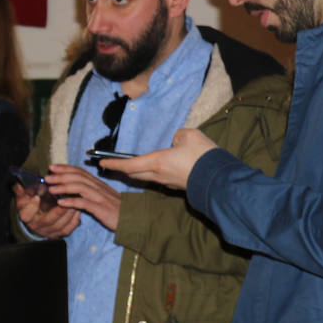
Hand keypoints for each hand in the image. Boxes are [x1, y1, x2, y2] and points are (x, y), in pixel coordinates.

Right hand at [14, 181, 79, 238]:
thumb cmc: (30, 205)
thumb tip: (17, 182)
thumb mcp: (23, 197)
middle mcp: (37, 226)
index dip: (32, 206)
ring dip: (70, 213)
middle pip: (48, 220)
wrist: (36, 219)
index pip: (26, 214)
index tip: (37, 197)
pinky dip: (75, 219)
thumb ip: (20, 190)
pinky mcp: (59, 234)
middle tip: (67, 198)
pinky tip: (78, 209)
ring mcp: (49, 232)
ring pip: (61, 225)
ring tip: (76, 201)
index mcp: (26, 217)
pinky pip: (69, 228)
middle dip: (58, 210)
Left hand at [45, 164, 122, 231]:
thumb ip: (89, 192)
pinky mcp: (101, 209)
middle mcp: (99, 188)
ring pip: (80, 187)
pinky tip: (61, 203)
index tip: (52, 167)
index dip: (66, 168)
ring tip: (51, 189)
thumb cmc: (116, 210)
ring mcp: (100, 198)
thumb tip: (72, 189)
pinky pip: (84, 203)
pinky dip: (71, 202)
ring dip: (63, 187)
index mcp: (98, 185)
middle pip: (78, 177)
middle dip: (61, 175)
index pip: (80, 172)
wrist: (133, 220)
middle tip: (47, 177)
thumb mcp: (102, 198)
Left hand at [102, 128, 216, 189]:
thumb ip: (177, 136)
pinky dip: (151, 173)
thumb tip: (175, 142)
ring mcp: (168, 183)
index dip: (113, 164)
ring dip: (136, 172)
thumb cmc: (204, 155)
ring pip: (146, 177)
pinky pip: (159, 179)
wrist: (221, 178)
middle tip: (112, 164)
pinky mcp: (177, 186)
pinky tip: (156, 168)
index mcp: (157, 163)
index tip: (101, 163)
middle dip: (121, 169)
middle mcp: (159, 176)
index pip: (128, 165)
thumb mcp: (189, 135)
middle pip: (133, 174)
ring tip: (131, 165)